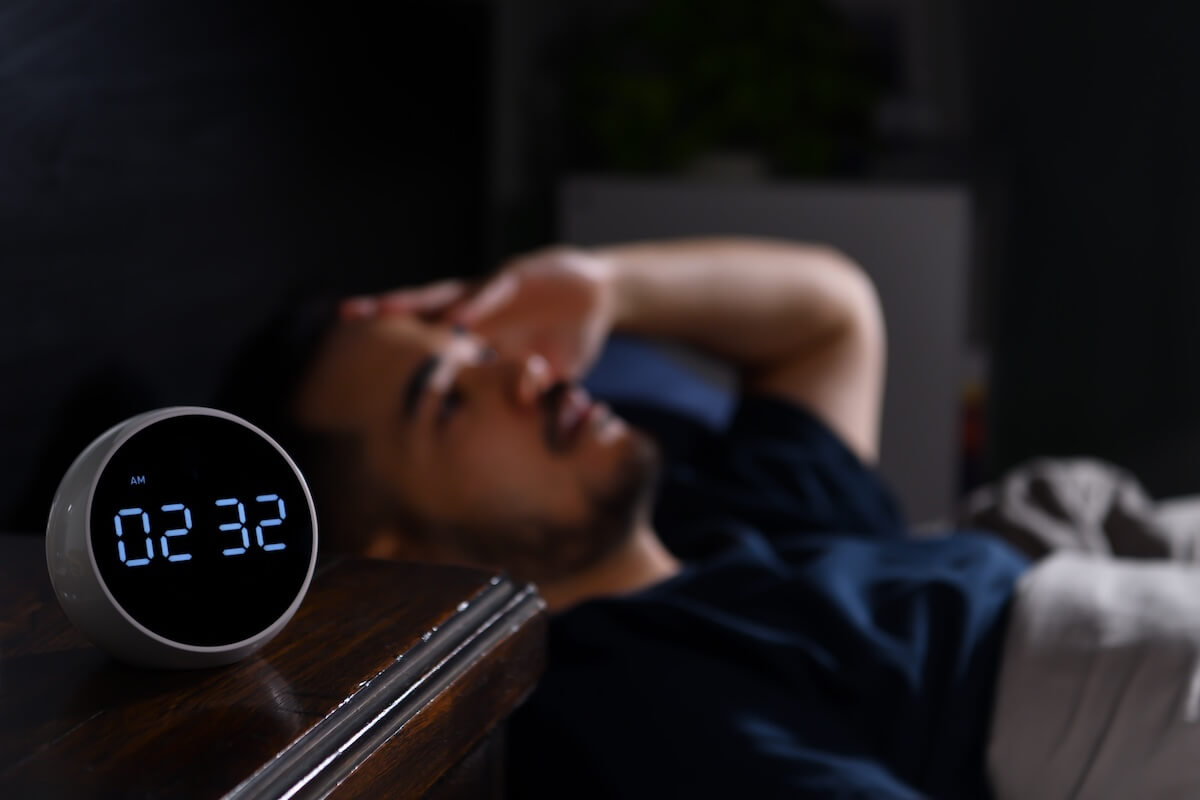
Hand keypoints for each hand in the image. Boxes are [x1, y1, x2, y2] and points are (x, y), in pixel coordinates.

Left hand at [342, 247, 618, 379]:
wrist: (599, 295)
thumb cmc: (563, 338)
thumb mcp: (541, 376)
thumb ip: (524, 398)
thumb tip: (516, 429)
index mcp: (475, 330)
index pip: (425, 335)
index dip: (393, 341)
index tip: (353, 352)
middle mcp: (474, 307)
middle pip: (422, 307)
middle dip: (386, 311)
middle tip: (345, 315)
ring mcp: (492, 290)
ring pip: (447, 294)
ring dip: (417, 302)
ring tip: (384, 311)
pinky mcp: (517, 276)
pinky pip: (493, 289)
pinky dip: (477, 302)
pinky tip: (459, 317)